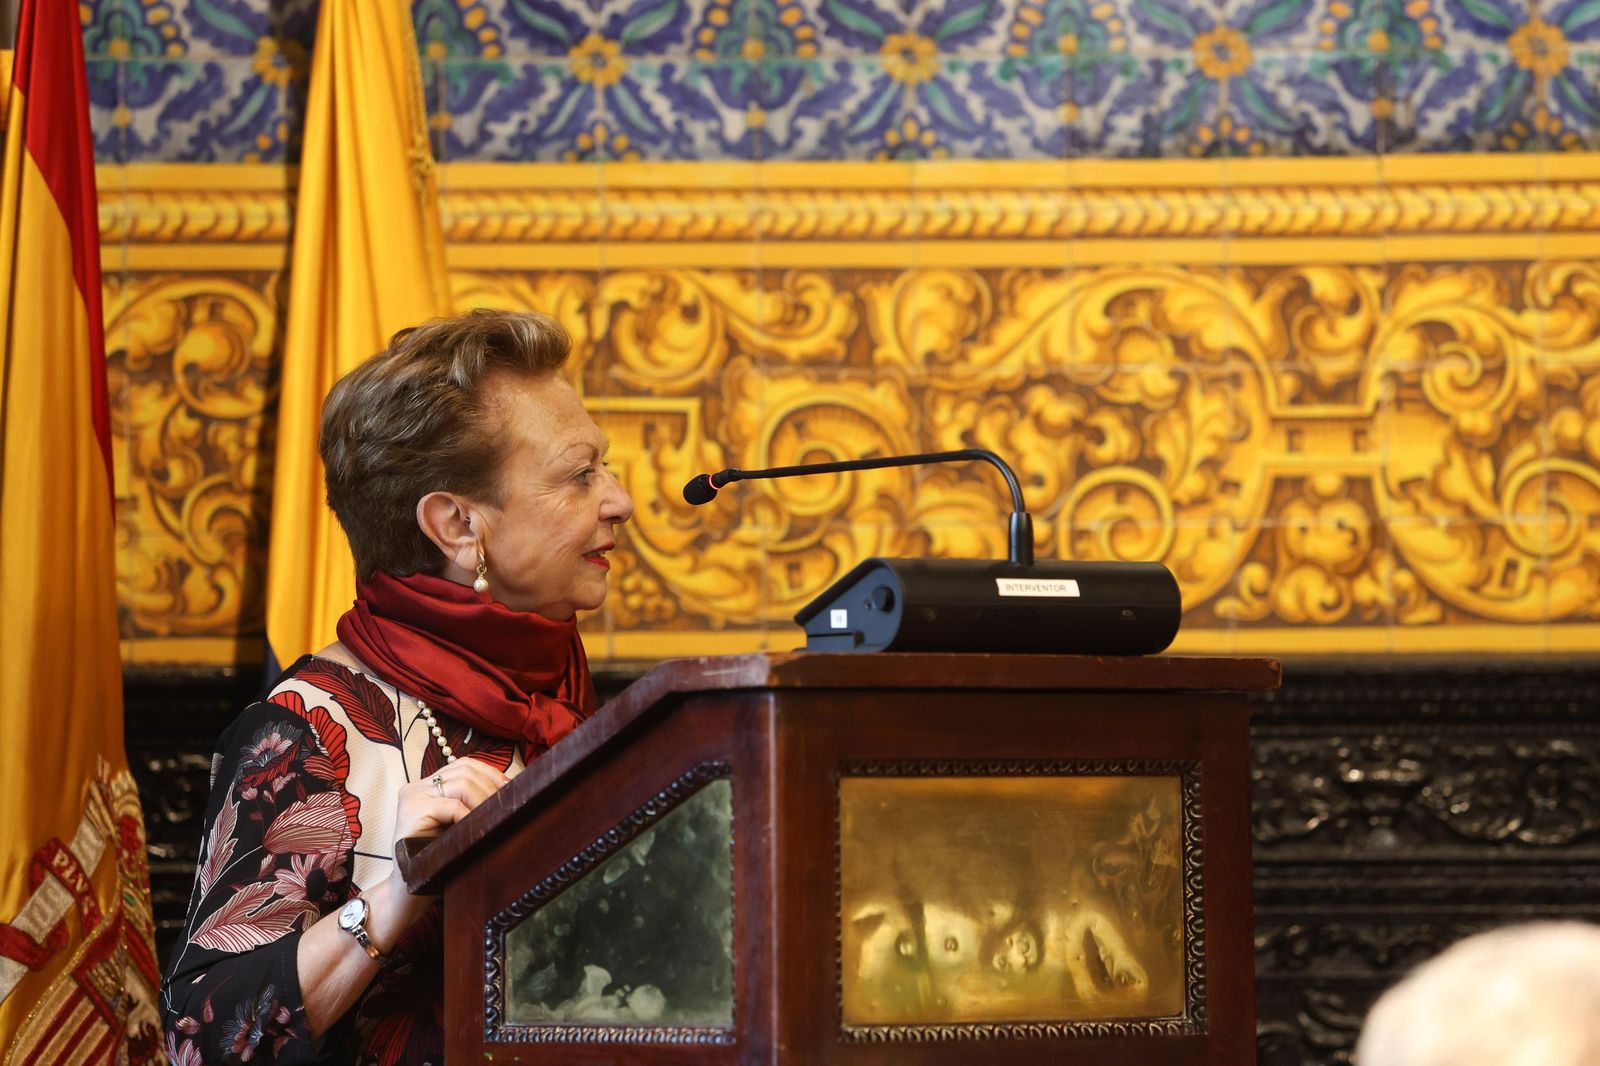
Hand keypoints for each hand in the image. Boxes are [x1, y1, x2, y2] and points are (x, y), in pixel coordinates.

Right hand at [392, 757, 510, 855]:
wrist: (410, 887)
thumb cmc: (438, 857)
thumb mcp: (458, 824)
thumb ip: (471, 803)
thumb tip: (508, 789)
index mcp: (428, 785)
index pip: (464, 764)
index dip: (490, 773)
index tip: (509, 789)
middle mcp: (417, 786)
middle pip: (464, 771)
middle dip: (490, 788)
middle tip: (504, 808)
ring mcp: (412, 797)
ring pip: (461, 784)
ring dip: (483, 801)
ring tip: (492, 819)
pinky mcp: (412, 811)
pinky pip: (450, 806)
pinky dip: (468, 816)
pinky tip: (474, 829)